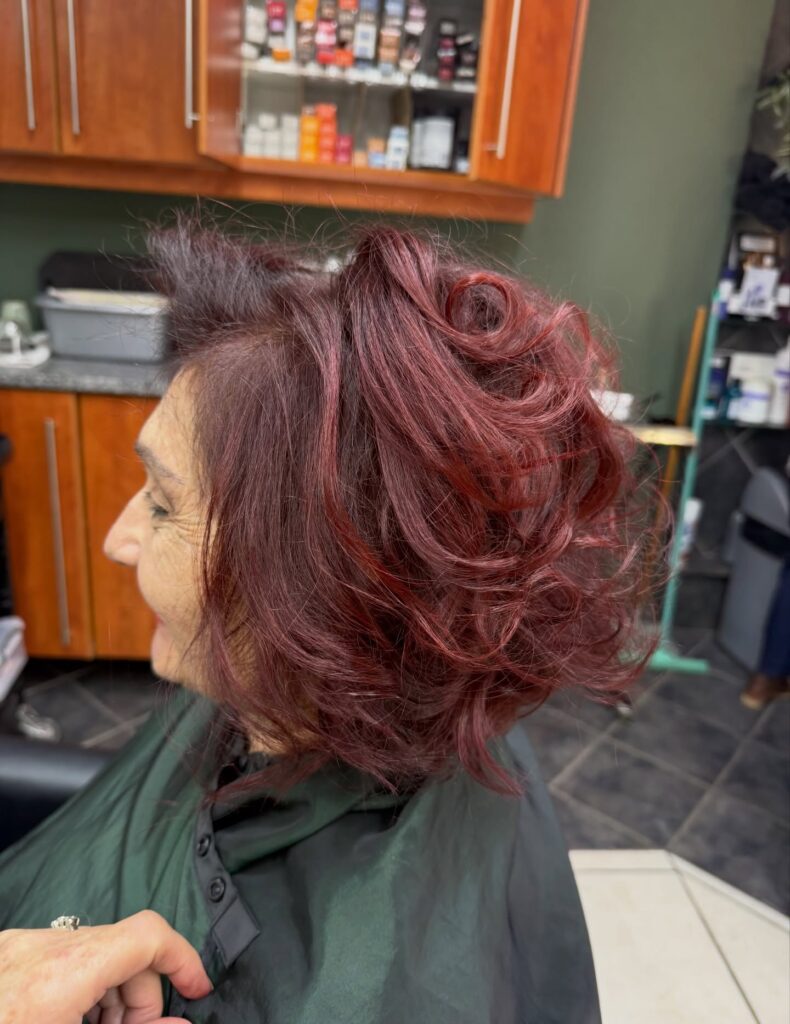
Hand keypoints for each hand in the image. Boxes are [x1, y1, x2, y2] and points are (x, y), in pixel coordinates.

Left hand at [0, 909, 211, 1023]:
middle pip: (123, 949)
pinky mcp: (4, 954)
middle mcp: (41, 948)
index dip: (183, 958)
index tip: (198, 989)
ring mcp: (17, 947)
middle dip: (140, 997)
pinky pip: (60, 960)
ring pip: (92, 954)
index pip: (148, 935)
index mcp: (64, 973)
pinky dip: (77, 991)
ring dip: (108, 996)